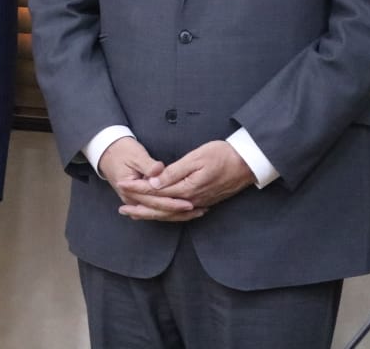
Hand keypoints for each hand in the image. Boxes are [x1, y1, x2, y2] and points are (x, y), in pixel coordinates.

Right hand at [99, 137, 201, 222]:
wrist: (107, 151)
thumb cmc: (122, 151)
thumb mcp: (136, 155)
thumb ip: (149, 165)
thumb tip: (160, 170)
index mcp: (130, 190)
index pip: (155, 200)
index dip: (172, 202)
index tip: (189, 202)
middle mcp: (132, 199)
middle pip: (158, 210)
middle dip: (179, 212)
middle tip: (199, 210)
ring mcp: (135, 201)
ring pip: (158, 213)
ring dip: (178, 214)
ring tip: (197, 213)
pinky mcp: (140, 198)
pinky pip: (156, 209)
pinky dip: (170, 211)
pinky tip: (183, 213)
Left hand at [120, 140, 254, 214]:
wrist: (247, 163)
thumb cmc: (222, 155)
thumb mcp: (196, 158)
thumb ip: (174, 172)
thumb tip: (153, 182)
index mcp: (187, 188)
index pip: (156, 191)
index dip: (138, 189)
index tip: (122, 185)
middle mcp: (191, 200)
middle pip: (161, 208)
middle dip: (140, 208)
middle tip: (122, 210)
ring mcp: (198, 203)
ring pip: (170, 213)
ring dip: (152, 214)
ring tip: (136, 215)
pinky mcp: (203, 202)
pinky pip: (180, 213)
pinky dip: (167, 215)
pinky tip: (161, 214)